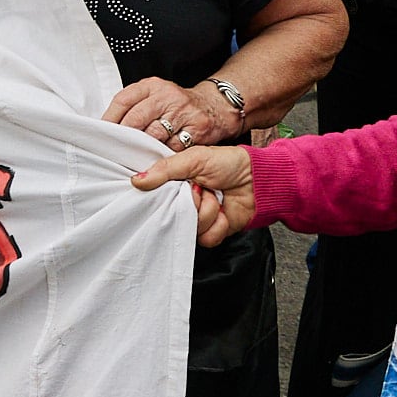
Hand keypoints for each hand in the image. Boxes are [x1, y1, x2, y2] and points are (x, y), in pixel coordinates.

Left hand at [102, 75, 243, 152]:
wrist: (215, 106)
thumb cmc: (178, 105)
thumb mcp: (155, 95)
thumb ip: (134, 106)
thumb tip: (107, 128)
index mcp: (152, 85)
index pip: (123, 100)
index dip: (110, 119)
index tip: (103, 135)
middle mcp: (167, 96)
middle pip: (136, 119)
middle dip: (125, 137)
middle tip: (117, 150)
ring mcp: (184, 111)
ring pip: (154, 135)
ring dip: (143, 149)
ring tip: (136, 156)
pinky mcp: (198, 128)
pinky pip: (174, 147)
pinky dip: (165, 155)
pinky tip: (159, 158)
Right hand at [131, 141, 256, 245]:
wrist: (259, 179)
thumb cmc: (229, 163)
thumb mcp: (193, 158)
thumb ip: (164, 170)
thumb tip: (137, 180)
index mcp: (175, 182)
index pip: (153, 195)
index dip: (158, 195)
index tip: (169, 188)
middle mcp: (184, 201)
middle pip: (170, 214)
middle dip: (189, 202)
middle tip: (199, 188)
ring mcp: (197, 217)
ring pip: (190, 228)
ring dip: (207, 212)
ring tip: (215, 197)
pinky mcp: (212, 231)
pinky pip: (206, 238)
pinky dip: (217, 225)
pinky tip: (224, 212)